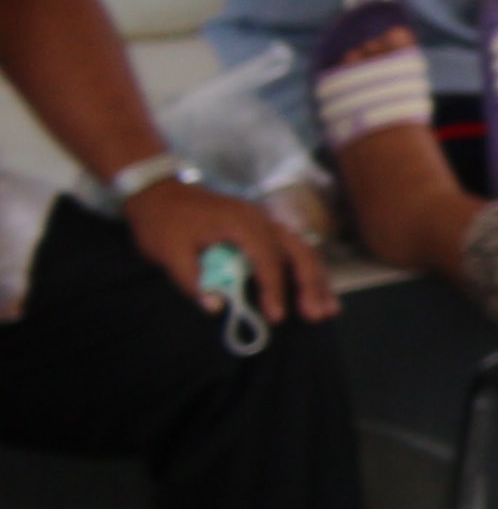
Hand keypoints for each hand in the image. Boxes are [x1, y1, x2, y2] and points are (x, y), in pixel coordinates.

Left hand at [126, 177, 332, 322]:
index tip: (276, 317)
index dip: (274, 289)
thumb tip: (215, 307)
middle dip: (310, 284)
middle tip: (316, 315)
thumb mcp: (167, 252)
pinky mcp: (264, 228)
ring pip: (303, 250)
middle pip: (298, 252)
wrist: (157, 190)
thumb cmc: (162, 221)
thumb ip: (191, 280)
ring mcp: (266, 222)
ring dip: (317, 280)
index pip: (267, 258)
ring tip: (329, 310)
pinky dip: (309, 270)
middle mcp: (261, 219)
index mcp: (240, 223)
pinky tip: (319, 290)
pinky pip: (295, 249)